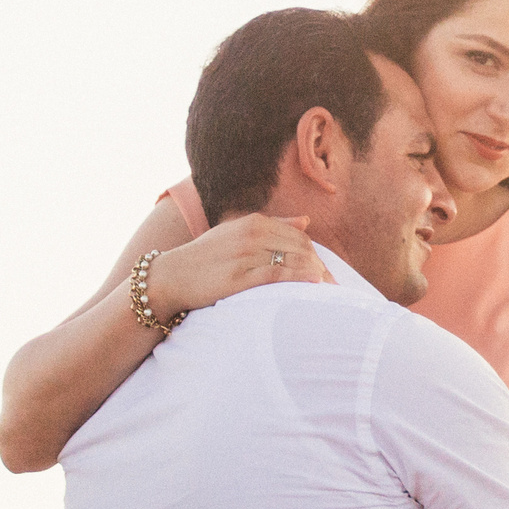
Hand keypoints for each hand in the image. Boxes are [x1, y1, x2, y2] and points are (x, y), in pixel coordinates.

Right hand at [145, 215, 329, 315]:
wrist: (171, 276)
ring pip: (291, 260)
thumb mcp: (236, 232)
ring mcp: (245, 254)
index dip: (316, 253)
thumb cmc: (206, 257)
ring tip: (329, 289)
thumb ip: (273, 225)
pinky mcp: (238, 276)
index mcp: (253, 221)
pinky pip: (276, 274)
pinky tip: (313, 284)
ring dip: (315, 274)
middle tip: (336, 285)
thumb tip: (306, 220)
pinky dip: (298, 278)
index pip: (297, 235)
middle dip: (320, 265)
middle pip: (299, 247)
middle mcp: (251, 234)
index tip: (328, 271)